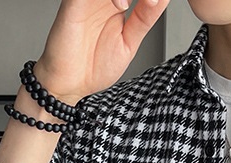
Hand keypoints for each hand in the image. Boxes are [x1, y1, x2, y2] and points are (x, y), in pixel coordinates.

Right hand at [33, 0, 170, 103]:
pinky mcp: (73, 4)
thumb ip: (144, 19)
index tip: (161, 1)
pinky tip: (122, 6)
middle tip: (155, 1)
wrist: (69, 85)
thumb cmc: (93, 66)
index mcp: (116, 3)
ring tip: (142, 3)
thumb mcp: (129, 43)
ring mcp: (88, 0)